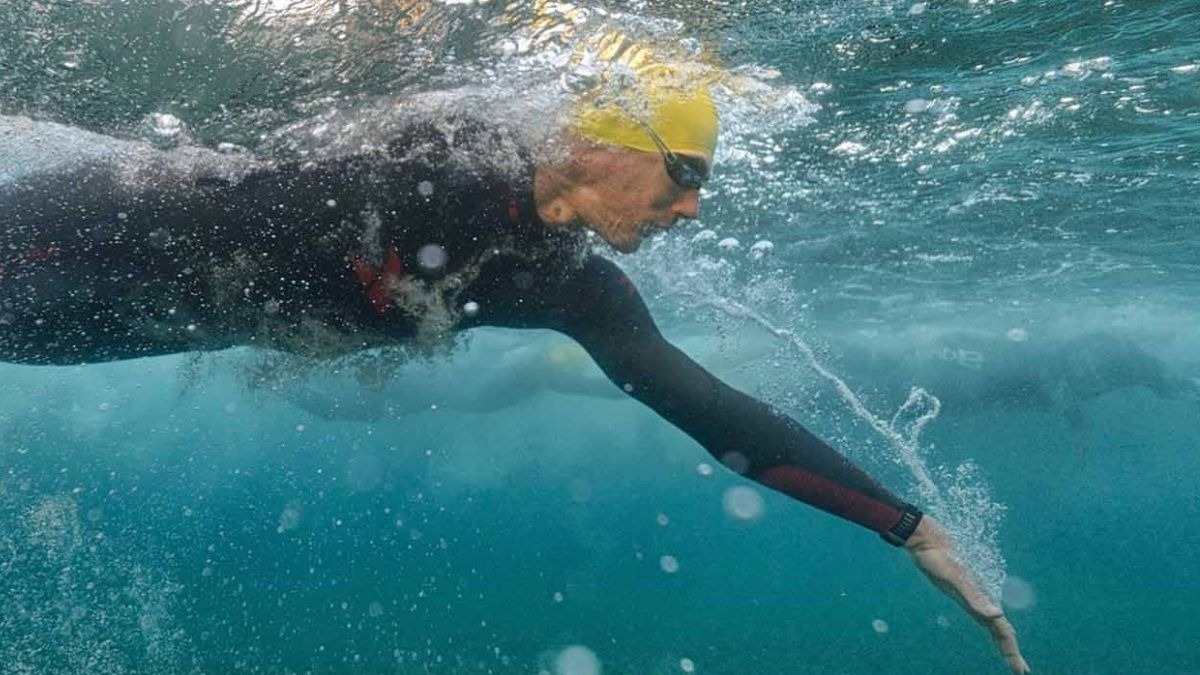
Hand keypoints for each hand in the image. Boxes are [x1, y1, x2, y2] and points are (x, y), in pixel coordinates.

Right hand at [904, 515, 1031, 673]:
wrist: (922, 540)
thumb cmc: (937, 557)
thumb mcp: (955, 578)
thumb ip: (974, 597)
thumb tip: (997, 615)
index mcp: (975, 604)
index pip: (1000, 631)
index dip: (1011, 651)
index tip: (1021, 671)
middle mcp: (974, 600)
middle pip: (997, 630)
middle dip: (1009, 650)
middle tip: (1022, 670)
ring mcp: (971, 592)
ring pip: (991, 618)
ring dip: (1002, 635)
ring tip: (1010, 648)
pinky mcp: (968, 581)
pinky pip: (983, 602)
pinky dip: (991, 614)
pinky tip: (993, 615)